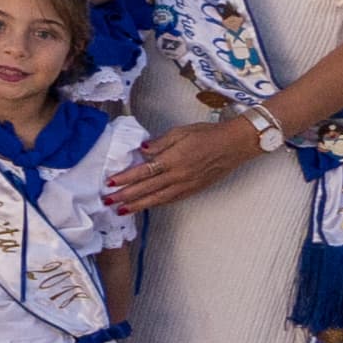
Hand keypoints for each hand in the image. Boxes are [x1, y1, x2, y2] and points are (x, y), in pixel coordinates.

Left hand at [108, 109, 273, 212]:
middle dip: (126, 196)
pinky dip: (156, 204)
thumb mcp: (181, 131)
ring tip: (122, 210)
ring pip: (158, 198)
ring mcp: (187, 185)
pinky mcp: (194, 189)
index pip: (144, 171)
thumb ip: (160, 142)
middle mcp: (179, 175)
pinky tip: (146, 206)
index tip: (110, 183)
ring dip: (138, 205)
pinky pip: (171, 199)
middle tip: (107, 202)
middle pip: (147, 188)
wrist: (235, 145)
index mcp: (173, 159)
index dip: (126, 178)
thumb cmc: (208, 134)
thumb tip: (142, 149)